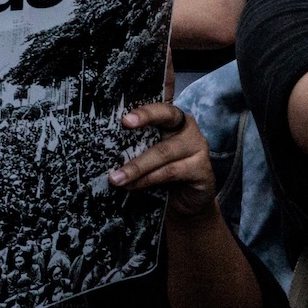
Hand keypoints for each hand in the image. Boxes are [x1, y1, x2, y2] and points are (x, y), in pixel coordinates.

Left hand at [109, 101, 214, 218]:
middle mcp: (188, 129)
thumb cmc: (161, 168)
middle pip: (165, 122)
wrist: (187, 199)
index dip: (145, 111)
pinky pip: (171, 172)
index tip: (125, 120)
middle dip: (142, 122)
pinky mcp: (204, 171)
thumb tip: (103, 145)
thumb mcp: (148, 151)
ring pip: (163, 153)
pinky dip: (148, 180)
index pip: (160, 108)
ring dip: (136, 166)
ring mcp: (199, 149)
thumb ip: (135, 143)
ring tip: (116, 178)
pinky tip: (133, 186)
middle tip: (122, 128)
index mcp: (173, 119)